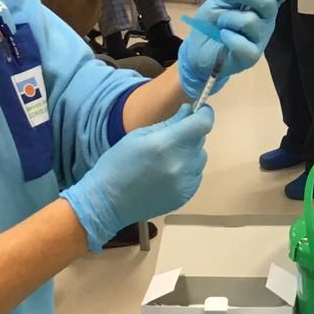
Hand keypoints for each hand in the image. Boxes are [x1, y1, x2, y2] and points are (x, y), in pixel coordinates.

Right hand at [61, 105, 213, 250]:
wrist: (108, 203)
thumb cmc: (117, 164)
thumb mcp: (139, 136)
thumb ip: (169, 123)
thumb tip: (190, 110)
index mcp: (167, 144)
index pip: (202, 124)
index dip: (205, 114)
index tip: (200, 110)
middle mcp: (181, 164)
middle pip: (200, 140)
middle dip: (191, 133)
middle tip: (173, 137)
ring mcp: (185, 182)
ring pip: (200, 158)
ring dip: (190, 153)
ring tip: (167, 158)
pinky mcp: (186, 195)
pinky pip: (196, 174)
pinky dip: (188, 169)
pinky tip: (168, 173)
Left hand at [177, 0, 293, 99]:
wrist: (198, 49)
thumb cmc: (213, 21)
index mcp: (263, 3)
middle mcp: (267, 19)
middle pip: (268, 1)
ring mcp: (261, 38)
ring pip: (251, 21)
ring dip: (228, 19)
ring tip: (221, 25)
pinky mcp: (252, 56)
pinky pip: (244, 44)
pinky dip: (229, 37)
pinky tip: (223, 37)